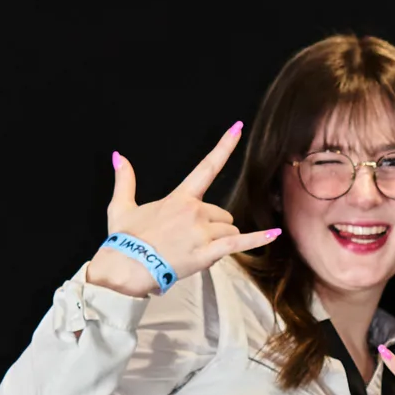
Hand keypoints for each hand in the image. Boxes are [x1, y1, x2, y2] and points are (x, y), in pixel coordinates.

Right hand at [84, 125, 279, 294]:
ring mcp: (202, 232)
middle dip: (215, 226)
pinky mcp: (207, 253)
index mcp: (179, 198)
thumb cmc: (125, 240)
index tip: (238, 127)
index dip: (224, 146)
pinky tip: (275, 234)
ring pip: (229, 229)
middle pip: (223, 213)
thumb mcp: (121, 206)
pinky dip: (257, 239)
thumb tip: (119, 156)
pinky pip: (238, 243)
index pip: (206, 167)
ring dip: (220, 240)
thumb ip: (125, 180)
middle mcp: (194, 211)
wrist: (125, 267)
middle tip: (192, 240)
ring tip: (195, 251)